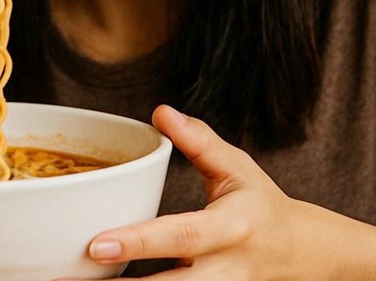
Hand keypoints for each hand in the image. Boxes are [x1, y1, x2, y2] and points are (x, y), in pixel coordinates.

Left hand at [65, 106, 375, 280]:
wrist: (301, 253)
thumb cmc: (261, 205)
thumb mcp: (236, 167)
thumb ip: (197, 141)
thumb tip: (160, 112)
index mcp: (232, 228)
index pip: (181, 236)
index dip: (139, 242)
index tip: (96, 244)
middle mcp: (226, 269)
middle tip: (74, 278)